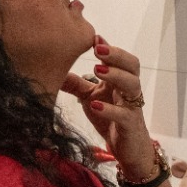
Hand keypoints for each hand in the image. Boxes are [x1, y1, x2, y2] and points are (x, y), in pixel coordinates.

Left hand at [61, 35, 154, 176]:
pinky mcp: (131, 125)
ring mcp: (132, 106)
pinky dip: (110, 109)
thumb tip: (54, 69)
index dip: (108, 46)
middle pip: (132, 65)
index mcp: (120, 79)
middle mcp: (129, 89)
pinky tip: (95, 105)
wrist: (128, 149)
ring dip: (116, 75)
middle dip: (117, 55)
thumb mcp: (90, 97)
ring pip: (133, 84)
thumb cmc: (110, 118)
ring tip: (97, 70)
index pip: (119, 58)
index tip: (94, 37)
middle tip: (98, 49)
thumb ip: (76, 84)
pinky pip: (124, 114)